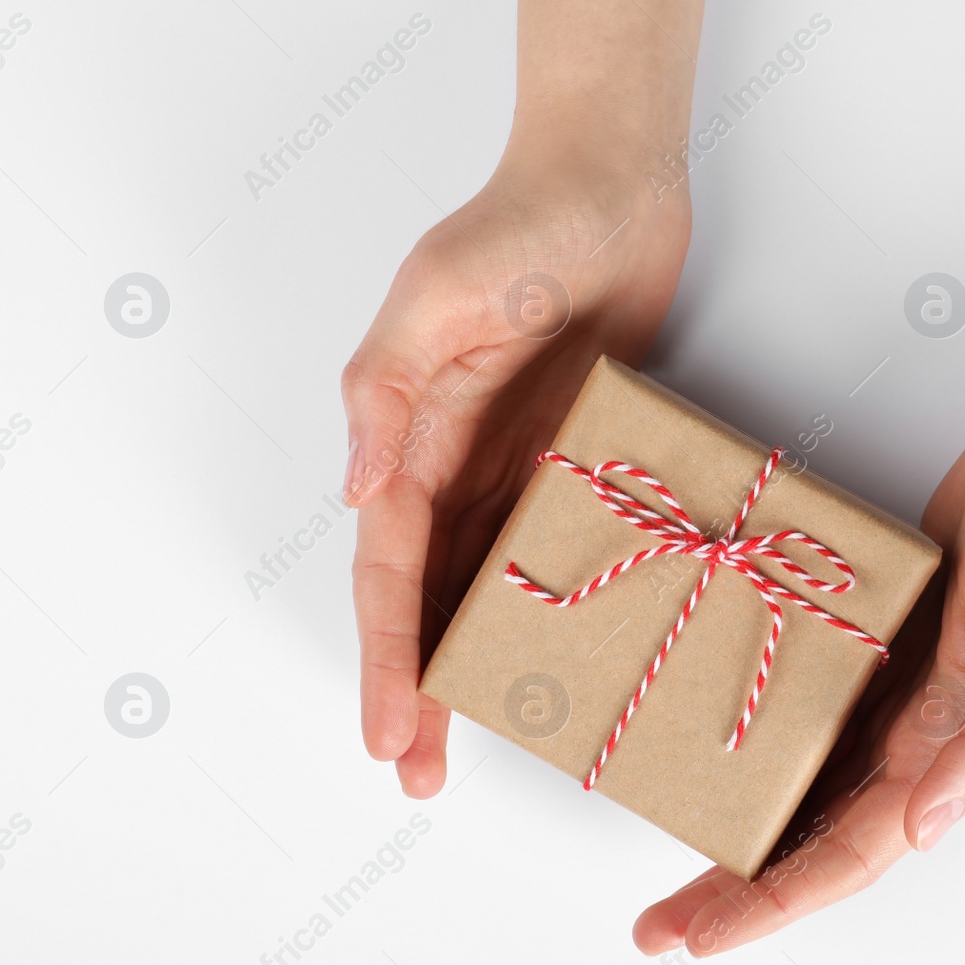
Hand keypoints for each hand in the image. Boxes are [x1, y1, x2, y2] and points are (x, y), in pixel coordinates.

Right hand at [342, 153, 691, 796]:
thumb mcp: (433, 298)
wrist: (609, 188)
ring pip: (489, 589)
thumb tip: (355, 494)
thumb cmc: (518, 226)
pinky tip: (562, 660)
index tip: (389, 734)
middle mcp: (456, 465)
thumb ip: (384, 393)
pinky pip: (558, 548)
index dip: (389, 655)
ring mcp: (518, 469)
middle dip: (420, 686)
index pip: (392, 569)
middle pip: (431, 597)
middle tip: (420, 776)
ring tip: (483, 746)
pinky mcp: (579, 461)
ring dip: (480, 665)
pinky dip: (552, 608)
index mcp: (410, 438)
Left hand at [633, 410, 964, 954]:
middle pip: (811, 838)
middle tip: (655, 927)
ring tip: (668, 869)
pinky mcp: (867, 644)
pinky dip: (757, 749)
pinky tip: (708, 758)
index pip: (850, 855)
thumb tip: (925, 828)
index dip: (776, 901)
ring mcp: (886, 694)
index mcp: (949, 755)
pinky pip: (804, 715)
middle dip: (737, 890)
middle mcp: (912, 740)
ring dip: (740, 832)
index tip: (704, 935)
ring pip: (801, 787)